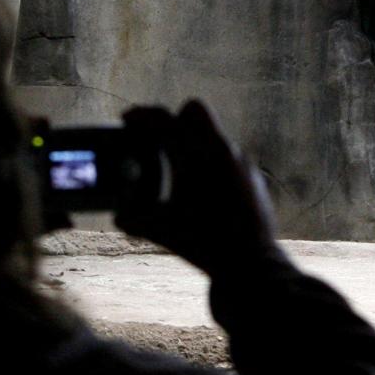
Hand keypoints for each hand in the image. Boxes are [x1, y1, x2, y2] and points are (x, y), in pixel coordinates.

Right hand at [114, 100, 277, 276]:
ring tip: (182, 169)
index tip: (127, 121)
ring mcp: (243, 164)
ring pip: (216, 136)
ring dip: (197, 144)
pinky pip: (232, 159)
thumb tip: (119, 215)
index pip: (162, 118)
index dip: (140, 115)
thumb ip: (132, 217)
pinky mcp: (255, 180)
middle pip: (196, 110)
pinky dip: (215, 165)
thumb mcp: (158, 229)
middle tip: (159, 138)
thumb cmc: (202, 244)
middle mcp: (223, 151)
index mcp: (195, 154)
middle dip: (175, 118)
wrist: (250, 263)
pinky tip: (206, 189)